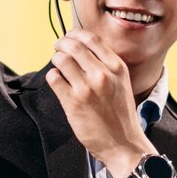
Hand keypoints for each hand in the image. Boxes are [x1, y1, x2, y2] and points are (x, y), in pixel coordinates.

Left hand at [45, 30, 157, 177]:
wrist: (123, 143)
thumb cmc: (120, 115)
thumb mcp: (122, 83)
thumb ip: (106, 65)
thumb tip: (82, 48)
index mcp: (117, 67)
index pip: (91, 38)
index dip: (75, 34)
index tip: (69, 37)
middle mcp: (103, 74)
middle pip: (73, 45)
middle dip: (61, 44)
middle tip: (57, 48)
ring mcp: (87, 88)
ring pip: (61, 60)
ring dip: (56, 61)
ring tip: (58, 67)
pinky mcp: (73, 102)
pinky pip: (54, 78)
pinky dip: (53, 77)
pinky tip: (58, 82)